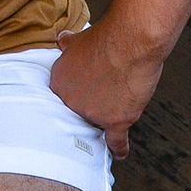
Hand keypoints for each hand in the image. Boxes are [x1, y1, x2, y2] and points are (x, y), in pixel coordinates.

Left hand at [49, 22, 166, 159]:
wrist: (131, 41)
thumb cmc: (109, 37)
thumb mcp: (80, 39)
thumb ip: (68, 44)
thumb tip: (61, 39)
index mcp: (59, 81)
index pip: (64, 96)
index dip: (78, 94)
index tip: (85, 94)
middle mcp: (71, 100)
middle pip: (79, 112)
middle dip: (90, 106)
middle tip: (104, 97)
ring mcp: (92, 113)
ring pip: (97, 123)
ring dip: (105, 120)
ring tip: (116, 110)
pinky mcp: (115, 121)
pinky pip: (115, 142)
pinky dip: (118, 148)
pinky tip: (119, 153)